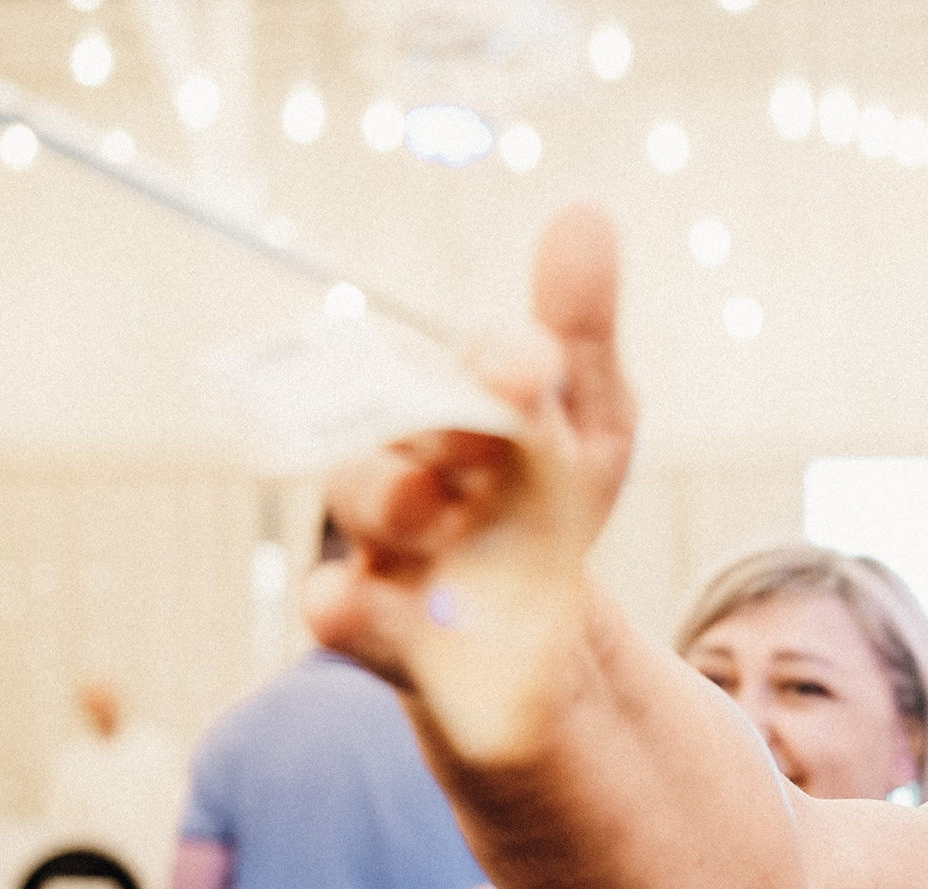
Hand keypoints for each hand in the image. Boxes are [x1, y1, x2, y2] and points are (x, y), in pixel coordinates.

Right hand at [307, 204, 637, 765]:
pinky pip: (339, 612)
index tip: (533, 363)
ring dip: (392, 497)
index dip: (510, 361)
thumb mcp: (590, 426)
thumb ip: (580, 333)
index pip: (487, 365)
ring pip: (365, 503)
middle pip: (406, 422)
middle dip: (447, 418)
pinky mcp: (377, 629)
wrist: (531, 638)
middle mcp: (414, 456)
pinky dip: (337, 606)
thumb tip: (584, 210)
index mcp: (472, 400)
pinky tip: (340, 601)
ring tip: (427, 501)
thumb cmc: (546, 506)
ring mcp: (390, 544)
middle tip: (495, 414)